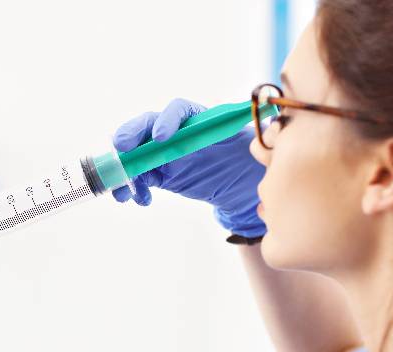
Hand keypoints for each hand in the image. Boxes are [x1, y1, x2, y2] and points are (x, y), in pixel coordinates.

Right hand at [112, 98, 266, 237]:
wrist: (238, 180)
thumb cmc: (246, 155)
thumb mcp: (253, 143)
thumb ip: (256, 132)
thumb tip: (272, 115)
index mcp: (197, 118)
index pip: (178, 110)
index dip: (167, 121)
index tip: (161, 138)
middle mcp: (175, 130)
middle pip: (145, 127)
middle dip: (129, 136)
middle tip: (120, 149)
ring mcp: (162, 151)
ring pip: (135, 153)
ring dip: (124, 169)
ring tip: (123, 189)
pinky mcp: (158, 172)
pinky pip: (139, 177)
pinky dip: (134, 188)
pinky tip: (141, 200)